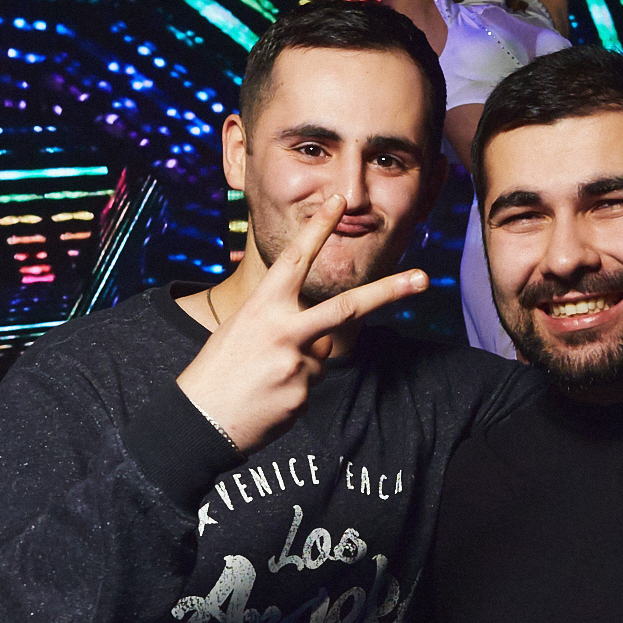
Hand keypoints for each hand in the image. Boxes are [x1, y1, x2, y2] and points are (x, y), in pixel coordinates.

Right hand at [176, 198, 427, 451]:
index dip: (319, 228)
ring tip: (266, 375)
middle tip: (423, 279)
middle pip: (347, 307)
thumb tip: (325, 338)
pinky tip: (268, 396)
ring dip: (303, 362)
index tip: (340, 201)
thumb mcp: (242, 329)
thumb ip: (283, 322)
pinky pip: (313, 383)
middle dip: (389, 292)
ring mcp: (297, 364)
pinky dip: (295, 388)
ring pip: (323, 354)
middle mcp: (284, 331)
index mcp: (263, 306)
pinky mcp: (304, 395)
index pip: (296, 259)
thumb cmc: (218, 368)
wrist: (200, 421)